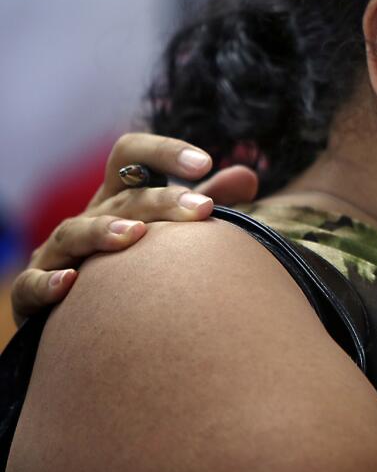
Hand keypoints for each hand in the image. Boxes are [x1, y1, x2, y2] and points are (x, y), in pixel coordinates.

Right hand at [10, 133, 259, 323]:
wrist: (83, 320)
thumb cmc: (136, 263)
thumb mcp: (170, 226)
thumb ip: (207, 200)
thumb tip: (247, 175)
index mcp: (119, 198)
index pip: (131, 156)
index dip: (164, 151)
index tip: (206, 162)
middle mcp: (88, 219)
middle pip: (120, 198)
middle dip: (160, 200)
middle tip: (203, 209)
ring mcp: (58, 255)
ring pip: (73, 233)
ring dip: (103, 231)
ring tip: (136, 235)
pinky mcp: (34, 294)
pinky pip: (32, 286)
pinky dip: (47, 282)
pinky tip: (71, 283)